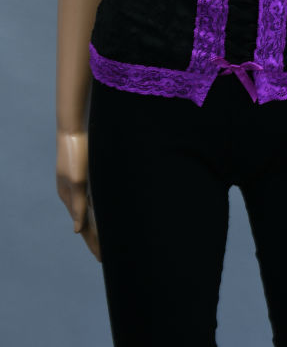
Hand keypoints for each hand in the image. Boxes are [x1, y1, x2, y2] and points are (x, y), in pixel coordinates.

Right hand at [56, 130, 101, 261]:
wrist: (75, 130)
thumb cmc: (75, 155)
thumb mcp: (77, 181)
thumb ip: (78, 205)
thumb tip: (77, 230)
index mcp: (70, 198)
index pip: (83, 229)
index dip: (93, 244)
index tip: (103, 259)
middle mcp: (75, 195)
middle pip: (87, 224)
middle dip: (97, 240)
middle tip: (108, 256)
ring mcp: (81, 185)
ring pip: (93, 212)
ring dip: (101, 226)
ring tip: (113, 238)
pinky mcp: (88, 176)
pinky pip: (97, 199)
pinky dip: (103, 209)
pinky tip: (112, 212)